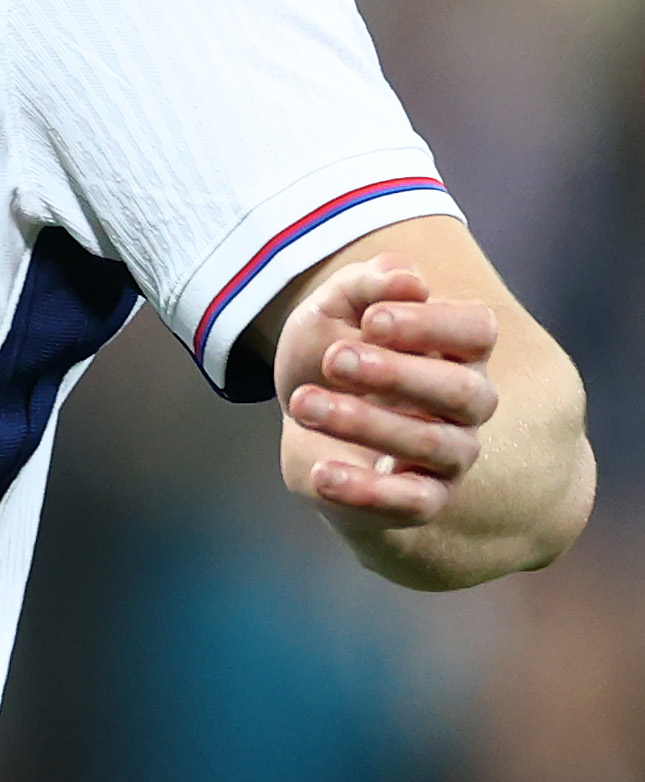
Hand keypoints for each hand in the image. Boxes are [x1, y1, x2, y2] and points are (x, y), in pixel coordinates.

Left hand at [277, 254, 497, 531]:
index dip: (431, 324)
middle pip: (463, 391)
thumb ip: (365, 285)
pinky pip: (414, 502)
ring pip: (432, 444)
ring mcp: (453, 453)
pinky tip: (321, 473)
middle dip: (396, 375)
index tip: (370, 319)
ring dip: (364, 424)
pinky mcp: (425, 498)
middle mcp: (468, 402)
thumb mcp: (332, 309)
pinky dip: (366, 491)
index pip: (477, 331)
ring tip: (302, 403)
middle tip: (332, 359)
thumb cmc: (331, 351)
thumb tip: (406, 279)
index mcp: (458, 348)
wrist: (304, 414)